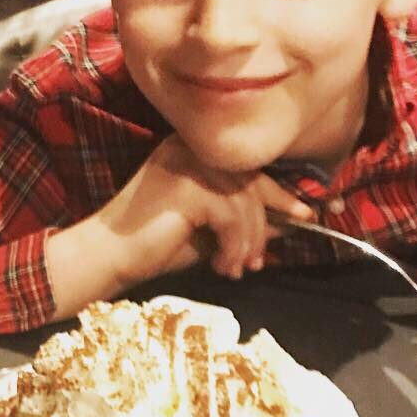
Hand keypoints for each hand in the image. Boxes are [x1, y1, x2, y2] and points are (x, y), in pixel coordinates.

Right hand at [44, 136, 312, 318]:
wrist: (108, 256)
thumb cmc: (154, 245)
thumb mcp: (209, 230)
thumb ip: (243, 219)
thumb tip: (290, 220)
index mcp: (193, 150)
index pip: (249, 167)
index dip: (282, 192)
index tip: (308, 214)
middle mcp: (190, 147)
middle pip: (252, 181)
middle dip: (269, 222)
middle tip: (263, 260)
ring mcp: (187, 162)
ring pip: (246, 202)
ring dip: (247, 243)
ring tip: (235, 269)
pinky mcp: (187, 185)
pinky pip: (232, 216)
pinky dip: (234, 247)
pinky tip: (221, 266)